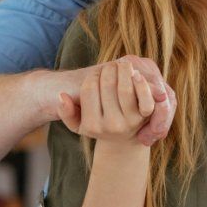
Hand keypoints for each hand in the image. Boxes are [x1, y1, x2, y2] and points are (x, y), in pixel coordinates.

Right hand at [55, 55, 176, 146]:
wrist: (122, 141)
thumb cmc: (97, 125)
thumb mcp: (78, 124)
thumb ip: (66, 112)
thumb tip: (62, 95)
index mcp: (91, 125)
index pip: (89, 88)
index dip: (93, 75)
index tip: (96, 72)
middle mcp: (110, 126)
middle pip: (107, 85)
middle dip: (108, 69)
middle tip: (111, 66)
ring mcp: (129, 122)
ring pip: (124, 88)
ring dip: (123, 70)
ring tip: (122, 65)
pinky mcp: (144, 118)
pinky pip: (144, 99)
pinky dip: (141, 83)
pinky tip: (135, 73)